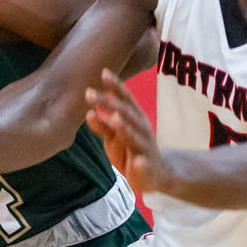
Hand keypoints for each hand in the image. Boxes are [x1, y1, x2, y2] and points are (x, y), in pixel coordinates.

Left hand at [85, 68, 169, 194]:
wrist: (158, 174)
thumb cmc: (132, 150)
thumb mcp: (115, 138)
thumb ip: (103, 126)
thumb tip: (88, 113)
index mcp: (135, 118)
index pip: (126, 99)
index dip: (116, 86)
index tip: (103, 72)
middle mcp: (142, 129)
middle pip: (126, 114)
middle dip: (109, 103)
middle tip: (89, 93)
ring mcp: (146, 148)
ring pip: (136, 137)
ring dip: (126, 128)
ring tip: (115, 119)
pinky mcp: (147, 168)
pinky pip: (144, 166)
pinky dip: (141, 164)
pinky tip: (137, 162)